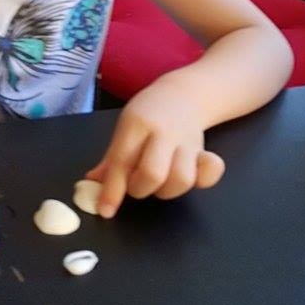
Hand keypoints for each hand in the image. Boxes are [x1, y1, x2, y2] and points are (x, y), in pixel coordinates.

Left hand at [85, 80, 225, 217]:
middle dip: (140, 188)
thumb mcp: (124, 128)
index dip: (113, 190)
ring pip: (182, 178)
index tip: (106, 211)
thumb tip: (92, 183)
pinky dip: (203, 180)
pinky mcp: (206, 151)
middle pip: (153, 172)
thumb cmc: (148, 114)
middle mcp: (163, 132)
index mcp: (137, 124)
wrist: (184, 94)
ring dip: (167, 190)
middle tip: (136, 184)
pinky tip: (192, 177)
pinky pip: (212, 171)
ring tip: (159, 182)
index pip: (122, 160)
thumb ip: (111, 158)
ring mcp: (187, 141)